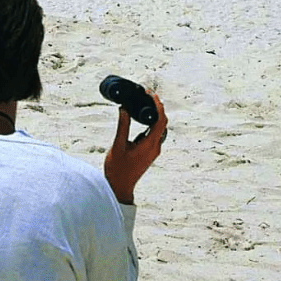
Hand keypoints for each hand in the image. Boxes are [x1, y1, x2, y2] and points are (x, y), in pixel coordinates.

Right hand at [103, 90, 165, 205]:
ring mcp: (153, 150)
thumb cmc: (118, 169)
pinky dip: (151, 123)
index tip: (149, 93)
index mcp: (150, 144)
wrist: (120, 187)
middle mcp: (155, 147)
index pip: (160, 119)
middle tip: (147, 94)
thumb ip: (123, 126)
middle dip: (157, 106)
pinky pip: (154, 133)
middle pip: (163, 122)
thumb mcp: (118, 145)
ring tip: (145, 101)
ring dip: (155, 114)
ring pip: (159, 127)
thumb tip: (124, 108)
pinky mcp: (149, 152)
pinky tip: (142, 117)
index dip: (157, 104)